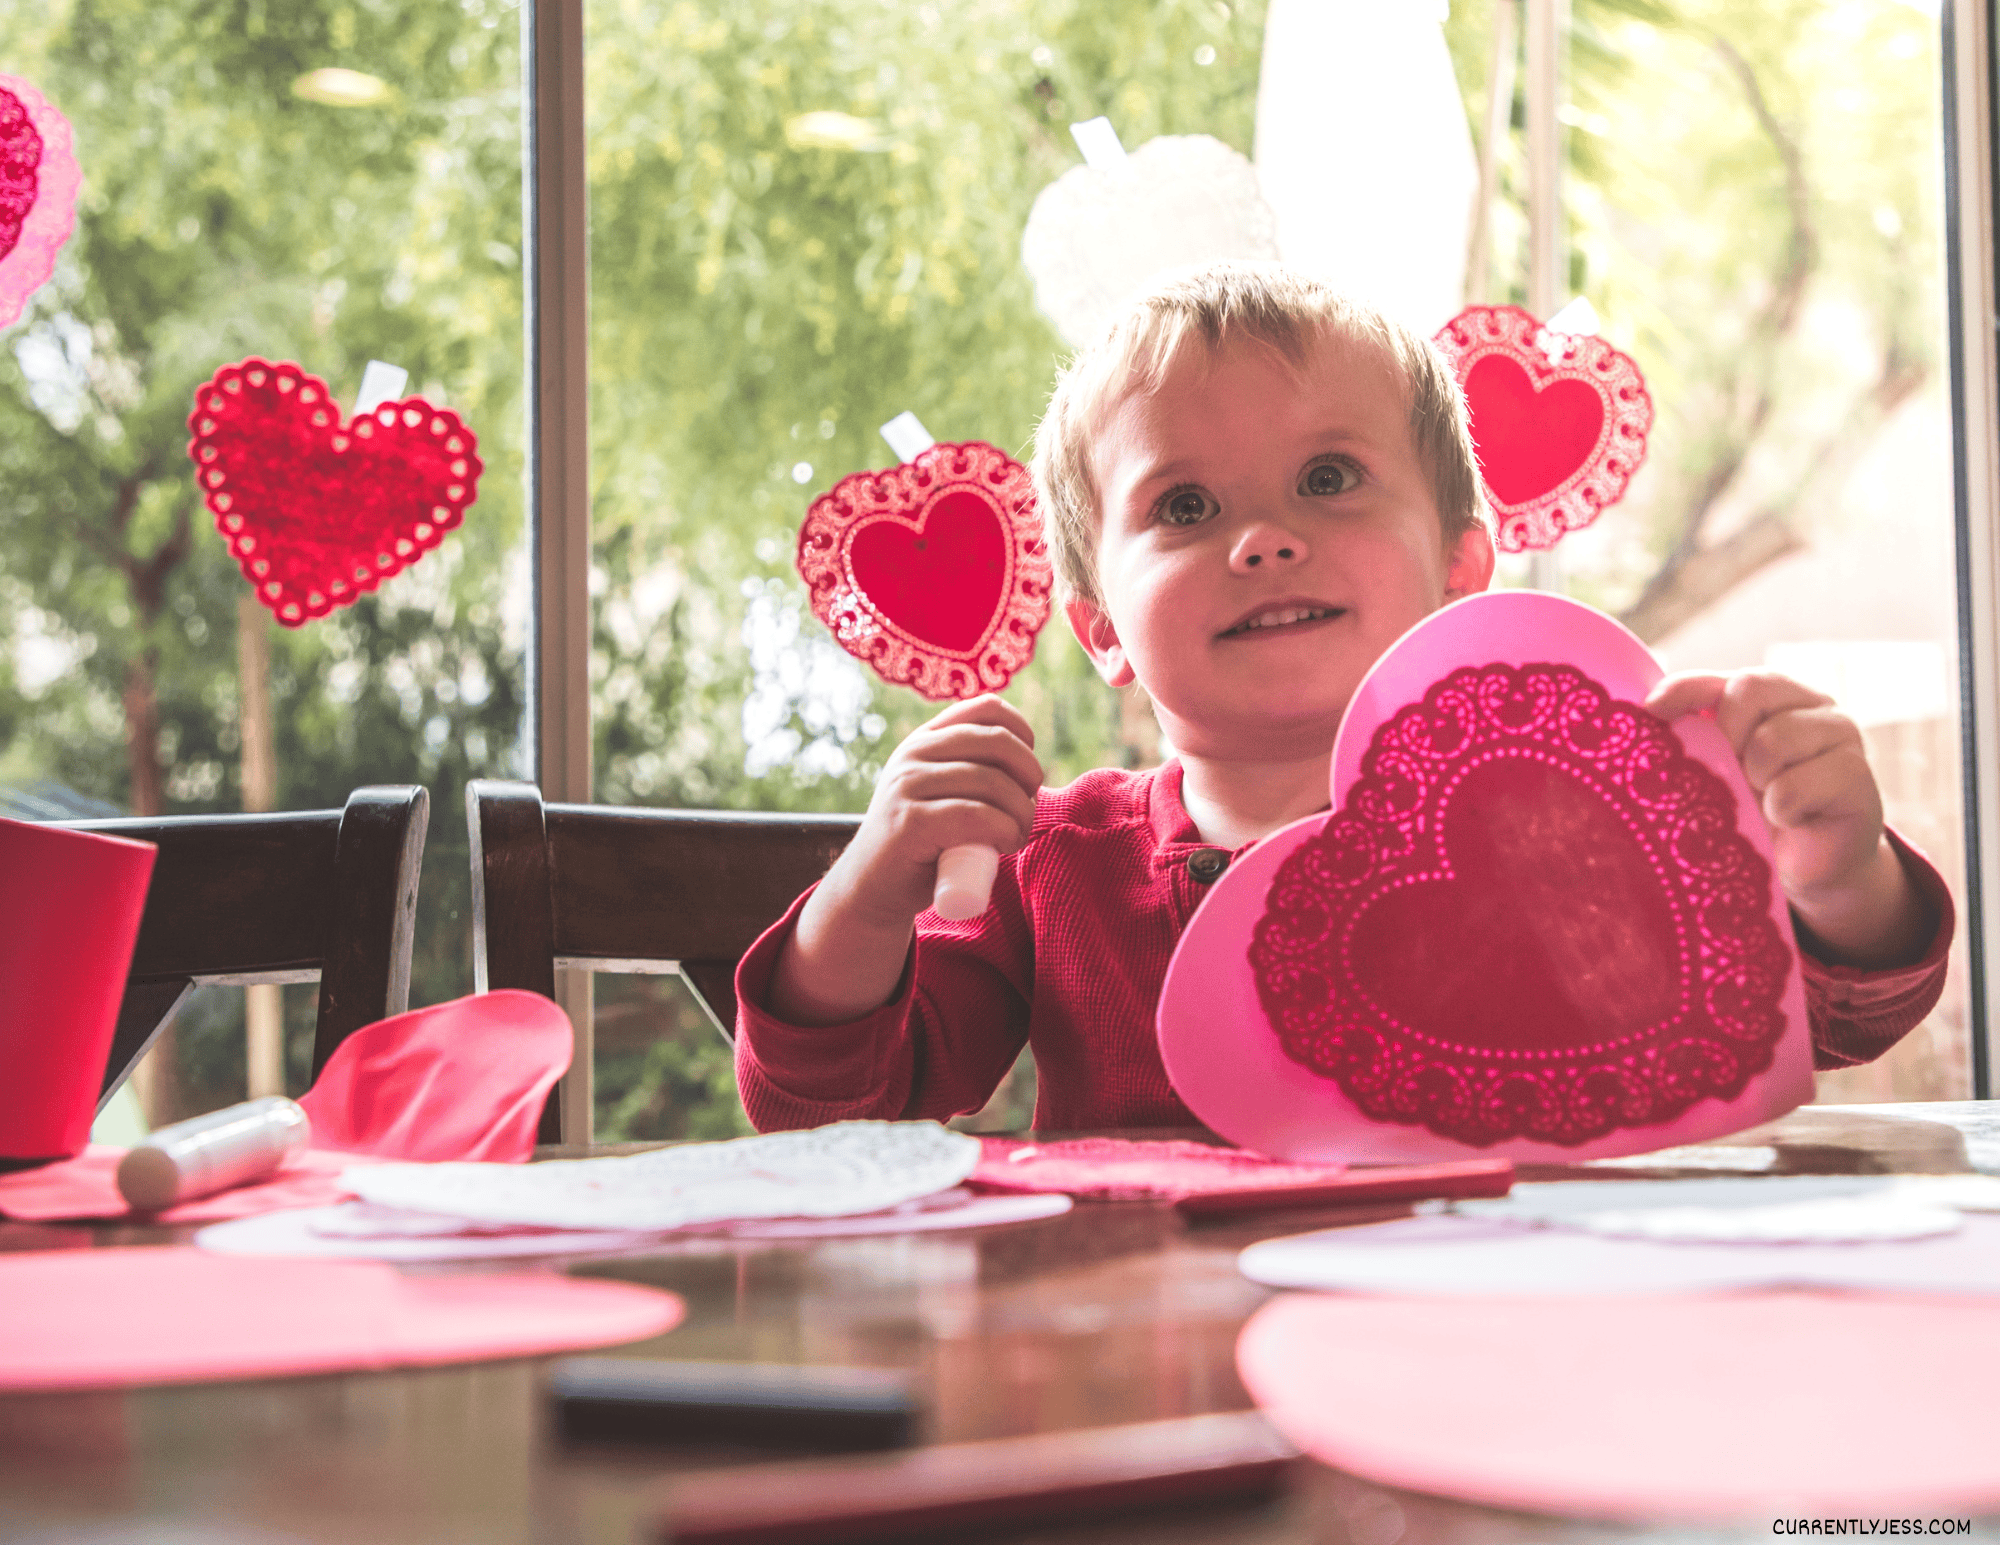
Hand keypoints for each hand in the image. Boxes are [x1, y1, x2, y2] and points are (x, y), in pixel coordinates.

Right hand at [837, 694, 1043, 927]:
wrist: (871, 888)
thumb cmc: (921, 846)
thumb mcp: (938, 793)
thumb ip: (966, 770)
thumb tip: (1029, 767)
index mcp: (925, 739)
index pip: (987, 707)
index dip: (1022, 733)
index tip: (1026, 771)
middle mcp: (913, 754)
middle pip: (997, 742)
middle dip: (1029, 775)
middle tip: (1027, 809)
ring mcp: (908, 786)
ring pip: (991, 782)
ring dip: (1021, 813)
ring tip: (1016, 835)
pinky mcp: (910, 822)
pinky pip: (976, 816)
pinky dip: (1005, 831)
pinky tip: (1005, 845)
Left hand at [1645, 670, 1928, 967]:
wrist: (1803, 867)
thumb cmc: (1753, 810)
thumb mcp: (1717, 768)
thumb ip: (1693, 734)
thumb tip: (1641, 712)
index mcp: (1773, 695)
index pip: (1724, 677)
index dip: (1684, 689)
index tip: (1650, 712)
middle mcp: (1811, 705)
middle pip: (1751, 689)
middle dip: (1726, 735)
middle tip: (1729, 774)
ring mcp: (1842, 736)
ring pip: (1773, 738)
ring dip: (1753, 778)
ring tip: (1760, 800)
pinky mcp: (1858, 779)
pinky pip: (1794, 788)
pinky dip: (1779, 810)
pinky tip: (1786, 820)